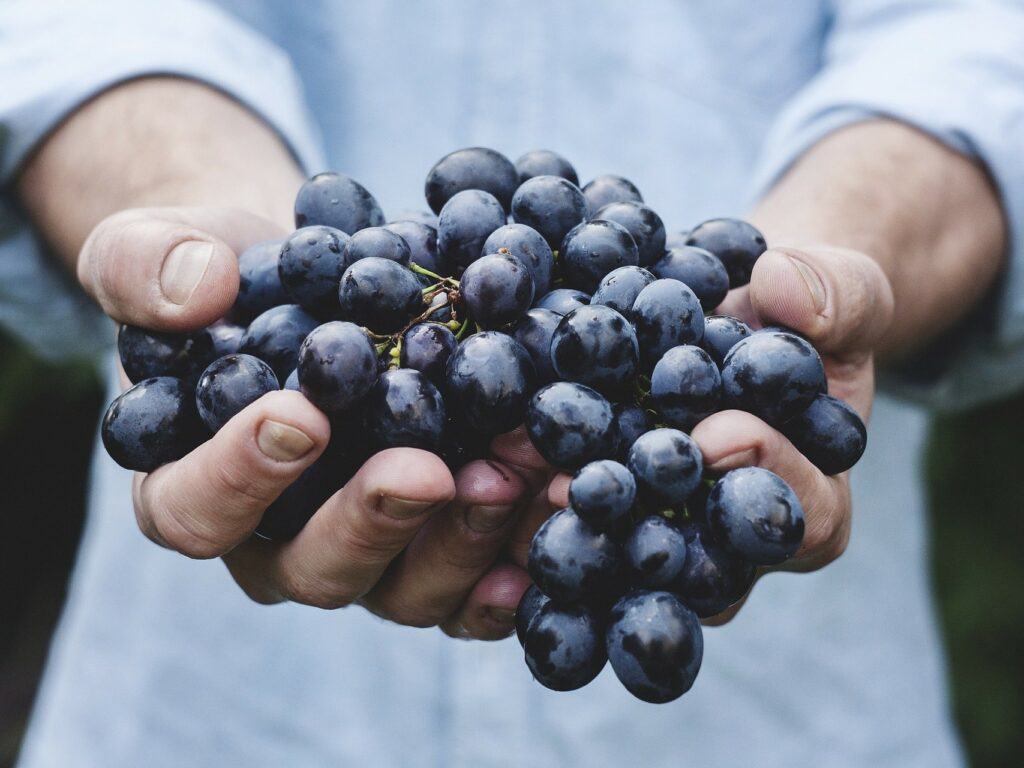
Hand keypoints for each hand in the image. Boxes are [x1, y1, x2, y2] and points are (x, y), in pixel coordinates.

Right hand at [82, 206, 543, 639]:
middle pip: (315, 568)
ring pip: (408, 587)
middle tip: (426, 470)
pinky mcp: (436, 548)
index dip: (239, 477)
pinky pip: (476, 585)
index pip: (195, 511)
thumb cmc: (229, 278)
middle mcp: (279, 544)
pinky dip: (520, 560)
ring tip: (517, 474)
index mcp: (193, 488)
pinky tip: (560, 517)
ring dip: (466, 539)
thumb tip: (196, 289)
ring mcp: (368, 556)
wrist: (317, 286)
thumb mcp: (161, 249)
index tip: (300, 415)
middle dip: (374, 520)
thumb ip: (146, 265)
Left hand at [544, 245, 893, 622]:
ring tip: (521, 477)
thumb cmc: (803, 314)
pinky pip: (572, 516)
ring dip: (570, 520)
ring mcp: (663, 532)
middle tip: (589, 484)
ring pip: (623, 551)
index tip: (717, 433)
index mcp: (812, 503)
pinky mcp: (606, 508)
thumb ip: (836, 294)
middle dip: (644, 519)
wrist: (740, 316)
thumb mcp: (843, 291)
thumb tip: (781, 288)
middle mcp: (732, 542)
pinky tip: (488, 462)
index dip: (766, 475)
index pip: (802, 515)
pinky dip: (529, 491)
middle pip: (697, 558)